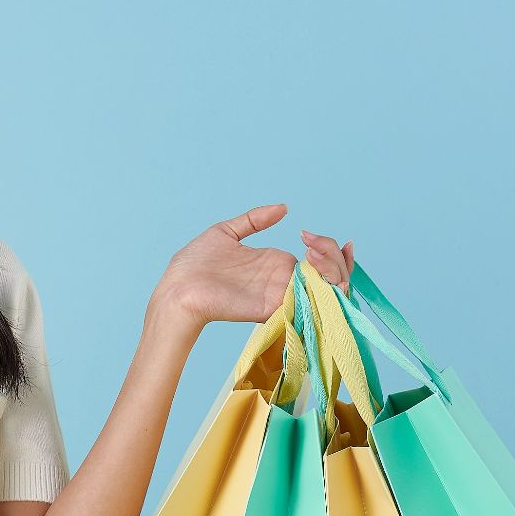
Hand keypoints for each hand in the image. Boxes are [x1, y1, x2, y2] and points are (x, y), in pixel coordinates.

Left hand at [154, 204, 353, 327]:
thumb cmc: (194, 264)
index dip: (330, 249)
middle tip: (317, 245)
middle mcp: (283, 280)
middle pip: (329, 275)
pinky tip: (314, 269)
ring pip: (326, 291)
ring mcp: (280, 295)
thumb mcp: (226, 232)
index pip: (317, 259)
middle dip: (337, 259)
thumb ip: (255, 219)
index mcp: (276, 263)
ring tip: (318, 254)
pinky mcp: (272, 308)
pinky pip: (305, 303)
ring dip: (335, 272)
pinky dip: (319, 290)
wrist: (176, 288)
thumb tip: (283, 208)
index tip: (313, 236)